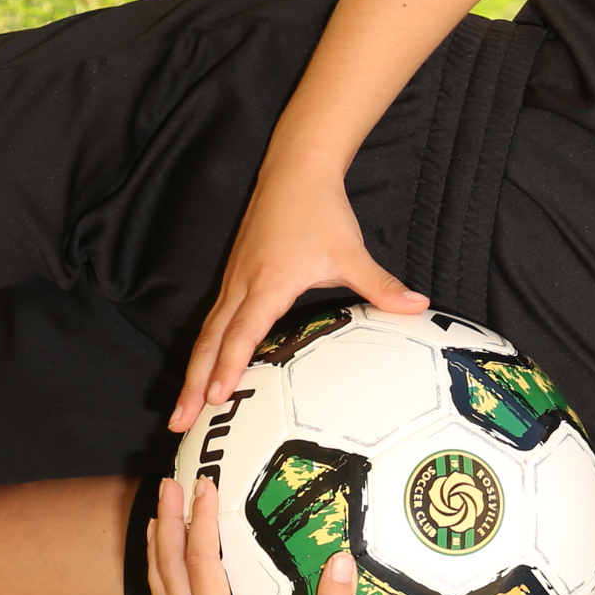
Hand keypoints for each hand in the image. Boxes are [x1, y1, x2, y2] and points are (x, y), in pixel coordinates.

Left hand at [142, 475, 360, 594]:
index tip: (205, 484)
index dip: (201, 521)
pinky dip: (162, 587)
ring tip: (158, 520)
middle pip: (168, 573)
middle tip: (167, 483)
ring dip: (157, 555)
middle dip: (167, 524)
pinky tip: (169, 577)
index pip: (200, 565)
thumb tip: (343, 558)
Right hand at [170, 163, 428, 431]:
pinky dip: (203, 352)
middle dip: (192, 384)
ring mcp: (233, 281)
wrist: (294, 171)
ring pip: (205, 334)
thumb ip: (380, 286)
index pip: (242, 333)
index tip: (216, 398)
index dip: (229, 366)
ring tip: (180, 411)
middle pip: (210, 342)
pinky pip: (212, 322)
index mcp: (268, 283)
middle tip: (177, 423)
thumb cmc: (322, 211)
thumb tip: (418, 306)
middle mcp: (242, 285)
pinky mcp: (233, 278)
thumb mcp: (351, 252)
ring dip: (192, 372)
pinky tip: (201, 375)